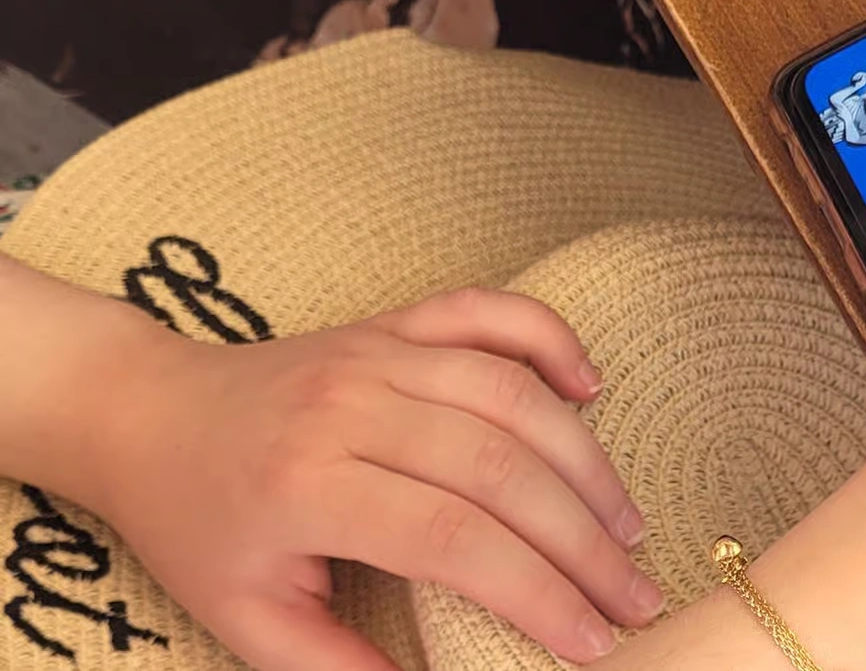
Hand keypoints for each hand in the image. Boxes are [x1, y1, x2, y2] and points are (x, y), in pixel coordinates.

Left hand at [80, 287, 661, 668]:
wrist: (147, 414)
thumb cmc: (197, 524)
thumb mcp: (246, 617)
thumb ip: (338, 665)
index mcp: (310, 485)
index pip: (455, 538)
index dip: (537, 592)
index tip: (593, 643)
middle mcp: (353, 405)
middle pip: (502, 467)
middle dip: (584, 540)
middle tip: (636, 596)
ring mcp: (379, 351)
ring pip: (513, 395)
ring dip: (586, 460)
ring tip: (627, 525)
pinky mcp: (396, 322)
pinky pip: (490, 312)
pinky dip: (551, 340)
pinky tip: (592, 389)